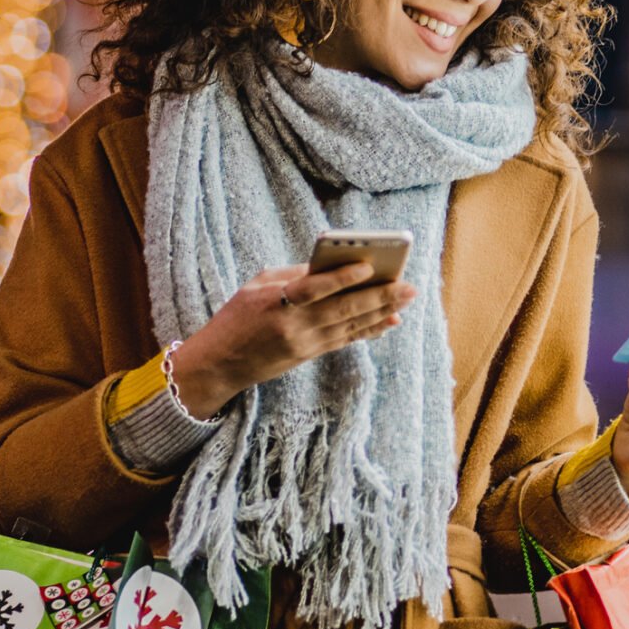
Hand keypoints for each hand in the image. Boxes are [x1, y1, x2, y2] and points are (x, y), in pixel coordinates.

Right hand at [167, 262, 416, 417]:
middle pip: (343, 309)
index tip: (368, 266)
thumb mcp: (256, 286)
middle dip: (378, 297)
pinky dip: (369, 329)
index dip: (341, 278)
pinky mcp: (309, 355)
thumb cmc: (238, 315)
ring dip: (382, 312)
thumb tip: (332, 264)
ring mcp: (304, 343)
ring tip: (406, 298)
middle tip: (408, 286)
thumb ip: (293, 274)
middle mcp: (293, 325)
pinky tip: (389, 321)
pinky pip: (345, 340)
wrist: (221, 363)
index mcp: (275, 301)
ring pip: (350, 325)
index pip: (313, 288)